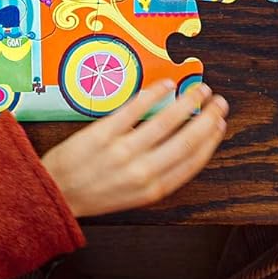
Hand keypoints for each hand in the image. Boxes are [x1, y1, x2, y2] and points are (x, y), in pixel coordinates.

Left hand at [41, 81, 227, 218]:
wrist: (57, 193)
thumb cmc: (97, 192)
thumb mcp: (135, 194)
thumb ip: (161, 173)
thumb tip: (186, 145)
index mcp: (153, 189)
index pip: (193, 161)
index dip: (212, 140)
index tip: (220, 124)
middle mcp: (142, 172)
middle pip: (187, 141)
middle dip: (208, 118)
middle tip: (218, 101)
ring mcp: (123, 152)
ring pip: (166, 122)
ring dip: (188, 102)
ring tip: (199, 89)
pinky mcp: (104, 134)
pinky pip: (135, 109)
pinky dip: (155, 93)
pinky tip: (167, 84)